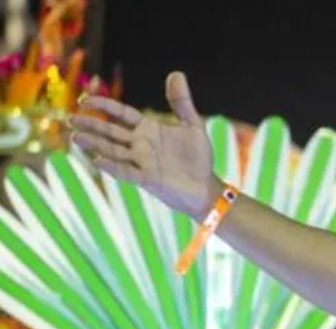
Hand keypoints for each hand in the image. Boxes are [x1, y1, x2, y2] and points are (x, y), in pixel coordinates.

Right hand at [68, 71, 219, 219]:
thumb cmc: (197, 157)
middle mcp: (140, 145)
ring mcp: (141, 162)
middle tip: (69, 119)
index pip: (121, 114)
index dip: (104, 106)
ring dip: (94, 144)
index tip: (85, 99)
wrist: (205, 186)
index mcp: (148, 129)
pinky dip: (113, 167)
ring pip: (113, 151)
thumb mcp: (192, 125)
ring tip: (75, 137)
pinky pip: (127, 172)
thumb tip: (176, 74)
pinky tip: (98, 161)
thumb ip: (181, 102)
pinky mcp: (147, 179)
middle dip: (91, 125)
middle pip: (110, 132)